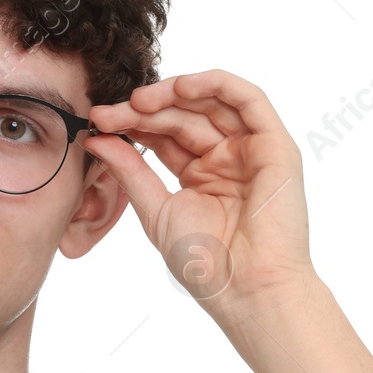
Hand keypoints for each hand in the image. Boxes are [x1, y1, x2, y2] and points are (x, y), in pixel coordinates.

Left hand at [84, 70, 313, 306]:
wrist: (244, 288)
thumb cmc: (205, 263)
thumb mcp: (156, 210)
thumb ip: (130, 171)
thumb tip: (96, 139)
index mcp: (201, 173)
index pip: (164, 134)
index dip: (131, 122)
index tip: (97, 122)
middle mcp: (227, 157)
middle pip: (184, 115)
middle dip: (145, 109)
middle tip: (109, 112)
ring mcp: (252, 149)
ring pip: (213, 102)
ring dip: (175, 92)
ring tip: (139, 100)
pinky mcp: (275, 145)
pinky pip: (248, 100)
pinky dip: (216, 84)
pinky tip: (182, 86)